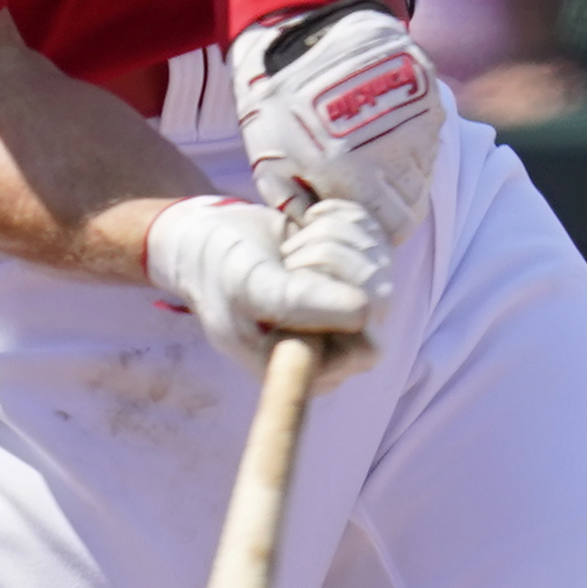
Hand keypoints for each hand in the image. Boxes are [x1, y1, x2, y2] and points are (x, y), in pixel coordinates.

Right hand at [142, 193, 389, 385]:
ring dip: (328, 236)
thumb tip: (363, 312)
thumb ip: (298, 303)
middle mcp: (337, 343)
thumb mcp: (249, 286)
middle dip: (330, 261)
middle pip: (378, 300)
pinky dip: (335, 218)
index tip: (294, 280)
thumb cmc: (220, 270)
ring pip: (377, 262)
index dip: (336, 306)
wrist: (208, 239)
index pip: (367, 348)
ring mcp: (350, 304)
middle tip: (288, 258)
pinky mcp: (355, 265)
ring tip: (289, 248)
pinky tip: (304, 226)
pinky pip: (371, 233)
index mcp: (310, 369)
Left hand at [237, 0, 443, 235]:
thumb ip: (301, 208)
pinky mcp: (427, 94)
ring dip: (401, 172)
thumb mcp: (271, 164)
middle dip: (392, 206)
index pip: (394, 227)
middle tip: (366, 191)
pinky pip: (429, 135)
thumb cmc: (277, 104)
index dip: (379, 230)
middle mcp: (394, 150)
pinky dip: (410, 139)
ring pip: (423, 171)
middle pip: (414, 205)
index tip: (364, 220)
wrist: (300, 32)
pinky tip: (380, 124)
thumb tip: (325, 233)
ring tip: (368, 152)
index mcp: (353, 173)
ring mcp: (416, 120)